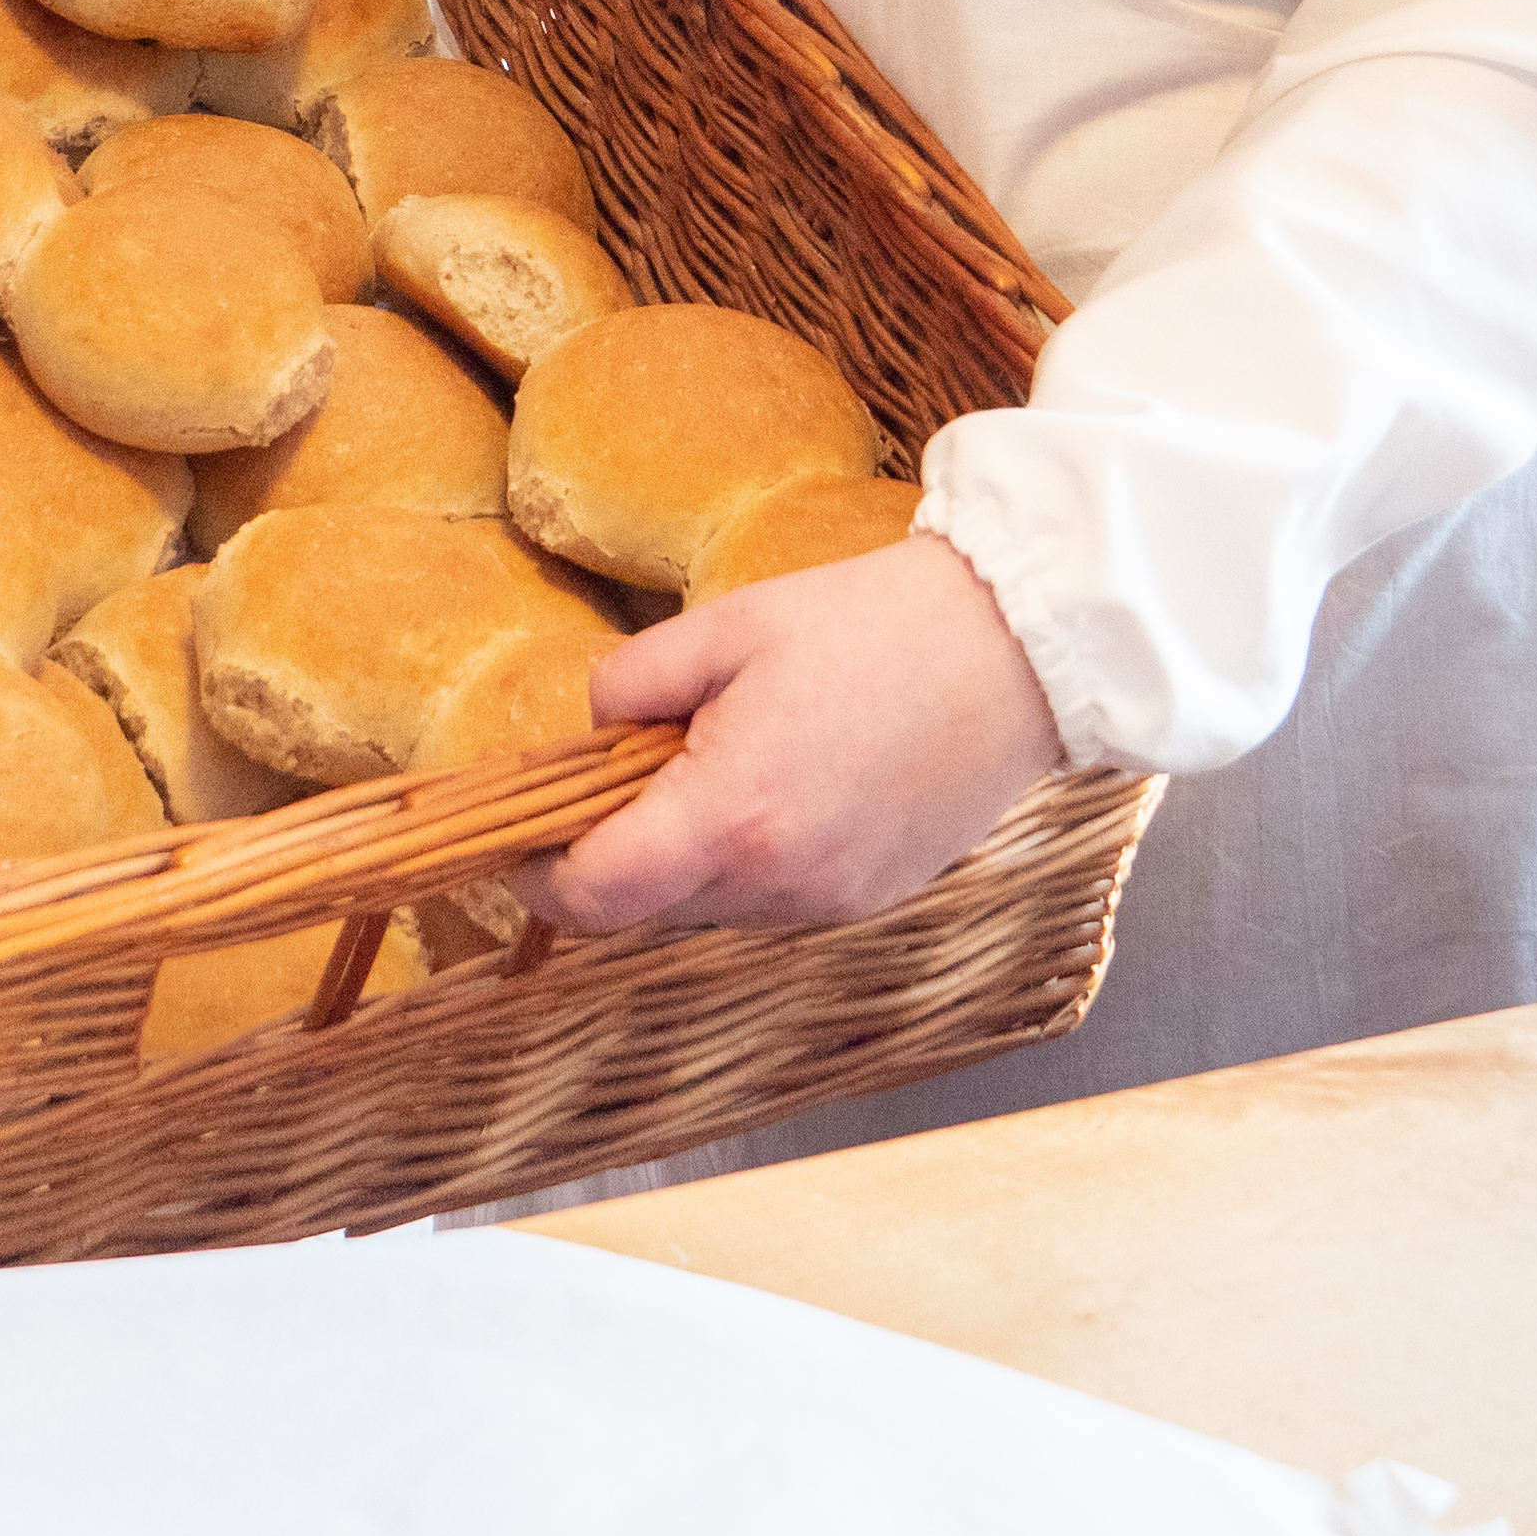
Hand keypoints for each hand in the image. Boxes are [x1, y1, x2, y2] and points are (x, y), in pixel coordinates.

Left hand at [519, 533, 1071, 935]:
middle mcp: (778, 885)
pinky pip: (771, 899)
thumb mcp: (727, 626)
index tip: (520, 835)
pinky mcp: (868, 899)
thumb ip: (632, 684)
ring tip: (720, 756)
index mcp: (731, 818)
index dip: (538, 875)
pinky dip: (748, 857)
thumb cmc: (874, 625)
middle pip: (645, 910)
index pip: (594, 897)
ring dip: (684, 855)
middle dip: (612, 852)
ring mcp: (829, 902)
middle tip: (622, 767)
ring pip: (708, 908)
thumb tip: (591, 731)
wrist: (1017, 649)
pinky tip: (783, 779)